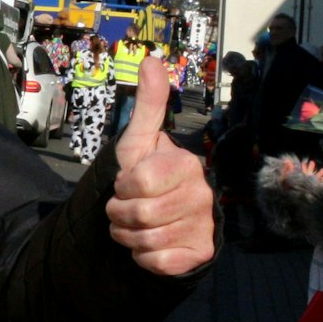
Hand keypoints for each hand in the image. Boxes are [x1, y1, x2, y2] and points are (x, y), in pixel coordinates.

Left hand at [107, 55, 215, 275]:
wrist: (164, 219)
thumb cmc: (149, 177)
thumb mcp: (140, 141)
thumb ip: (148, 105)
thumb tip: (151, 59)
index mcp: (186, 165)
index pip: (138, 182)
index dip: (122, 186)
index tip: (128, 184)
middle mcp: (202, 194)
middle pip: (139, 214)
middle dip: (119, 215)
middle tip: (125, 209)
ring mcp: (203, 226)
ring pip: (145, 241)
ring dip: (127, 237)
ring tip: (134, 226)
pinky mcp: (199, 254)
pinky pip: (157, 262)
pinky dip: (143, 257)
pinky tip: (150, 244)